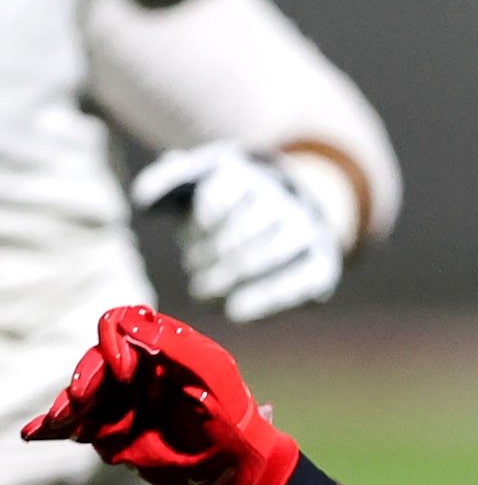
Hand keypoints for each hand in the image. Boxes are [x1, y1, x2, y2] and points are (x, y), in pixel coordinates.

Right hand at [22, 305, 300, 484]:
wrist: (235, 467)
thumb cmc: (233, 415)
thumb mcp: (211, 372)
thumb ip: (173, 344)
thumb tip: (126, 319)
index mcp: (162, 348)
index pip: (122, 328)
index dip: (114, 343)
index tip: (123, 370)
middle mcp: (139, 371)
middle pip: (96, 362)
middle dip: (84, 379)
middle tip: (78, 401)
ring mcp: (125, 401)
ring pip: (83, 394)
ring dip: (65, 405)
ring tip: (58, 422)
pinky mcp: (115, 431)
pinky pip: (79, 424)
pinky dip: (55, 427)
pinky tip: (35, 431)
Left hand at [132, 142, 347, 322]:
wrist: (305, 210)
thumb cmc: (237, 201)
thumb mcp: (205, 177)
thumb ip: (171, 181)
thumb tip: (145, 199)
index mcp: (251, 172)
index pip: (218, 201)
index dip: (198, 231)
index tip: (189, 249)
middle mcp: (283, 197)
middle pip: (238, 232)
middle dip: (209, 262)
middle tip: (196, 284)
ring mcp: (308, 229)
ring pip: (263, 256)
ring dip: (227, 280)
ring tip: (204, 295)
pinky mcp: (324, 262)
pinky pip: (295, 282)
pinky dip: (263, 299)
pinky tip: (235, 312)